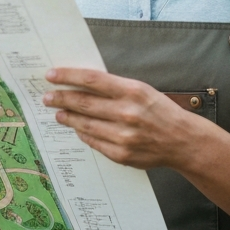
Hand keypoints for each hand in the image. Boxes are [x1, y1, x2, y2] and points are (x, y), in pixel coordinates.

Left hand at [43, 67, 207, 170]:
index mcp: (132, 91)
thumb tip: (82, 85)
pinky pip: (94, 142)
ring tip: (58, 113)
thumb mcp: (141, 90)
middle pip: (83, 103)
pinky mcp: (121, 154)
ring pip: (85, 124)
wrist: (182, 140)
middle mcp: (127, 113)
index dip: (68, 76)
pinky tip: (77, 128)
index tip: (51, 75)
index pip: (92, 80)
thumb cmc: (160, 111)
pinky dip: (83, 133)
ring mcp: (123, 136)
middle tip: (47, 97)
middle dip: (61, 99)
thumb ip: (114, 88)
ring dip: (68, 118)